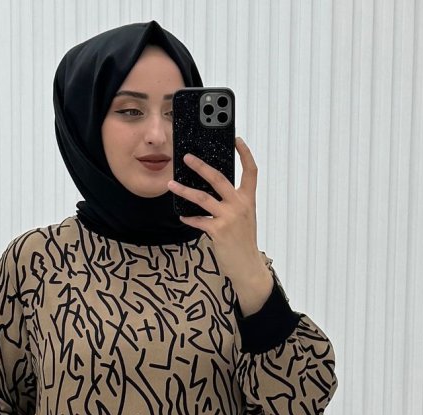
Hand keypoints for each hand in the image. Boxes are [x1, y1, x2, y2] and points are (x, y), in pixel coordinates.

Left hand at [168, 136, 267, 296]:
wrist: (248, 266)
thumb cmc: (244, 243)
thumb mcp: (244, 218)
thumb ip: (233, 203)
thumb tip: (213, 192)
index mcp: (248, 200)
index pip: (251, 171)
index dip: (245, 154)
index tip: (237, 140)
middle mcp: (240, 205)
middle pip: (219, 178)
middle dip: (201, 166)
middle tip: (187, 157)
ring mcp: (229, 218)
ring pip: (202, 198)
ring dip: (184, 190)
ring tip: (171, 184)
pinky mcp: (218, 231)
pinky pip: (198, 220)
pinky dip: (189, 218)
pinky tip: (182, 216)